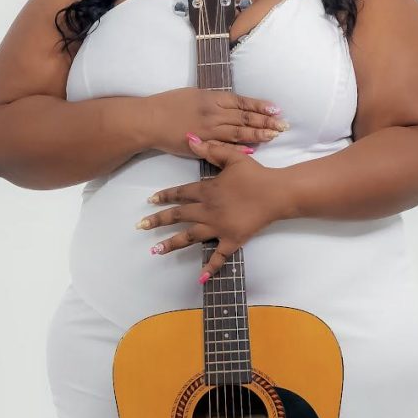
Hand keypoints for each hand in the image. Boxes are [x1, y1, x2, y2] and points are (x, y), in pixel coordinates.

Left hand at [135, 135, 285, 280]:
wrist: (276, 193)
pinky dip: (209, 268)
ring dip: (171, 244)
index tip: (150, 201)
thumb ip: (210, 149)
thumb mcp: (232, 157)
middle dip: (157, 221)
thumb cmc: (255, 174)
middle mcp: (208, 210)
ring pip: (190, 237)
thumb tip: (190, 138)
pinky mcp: (232, 241)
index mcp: (207, 191)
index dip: (164, 197)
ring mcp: (219, 228)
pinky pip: (219, 256)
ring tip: (155, 250)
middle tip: (141, 226)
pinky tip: (199, 279)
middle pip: (178, 216)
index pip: (180, 194)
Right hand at [146, 87, 288, 157]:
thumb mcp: (194, 94)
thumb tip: (230, 104)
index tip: (276, 109)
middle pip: (245, 117)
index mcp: (212, 98)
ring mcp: (208, 129)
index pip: (242, 102)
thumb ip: (213, 100)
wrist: (150, 120)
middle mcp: (213, 113)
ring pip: (238, 132)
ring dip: (257, 134)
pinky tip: (252, 149)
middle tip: (284, 125)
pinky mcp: (202, 143)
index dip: (260, 106)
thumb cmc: (169, 104)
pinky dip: (238, 147)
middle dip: (266, 121)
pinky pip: (223, 146)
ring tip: (274, 136)